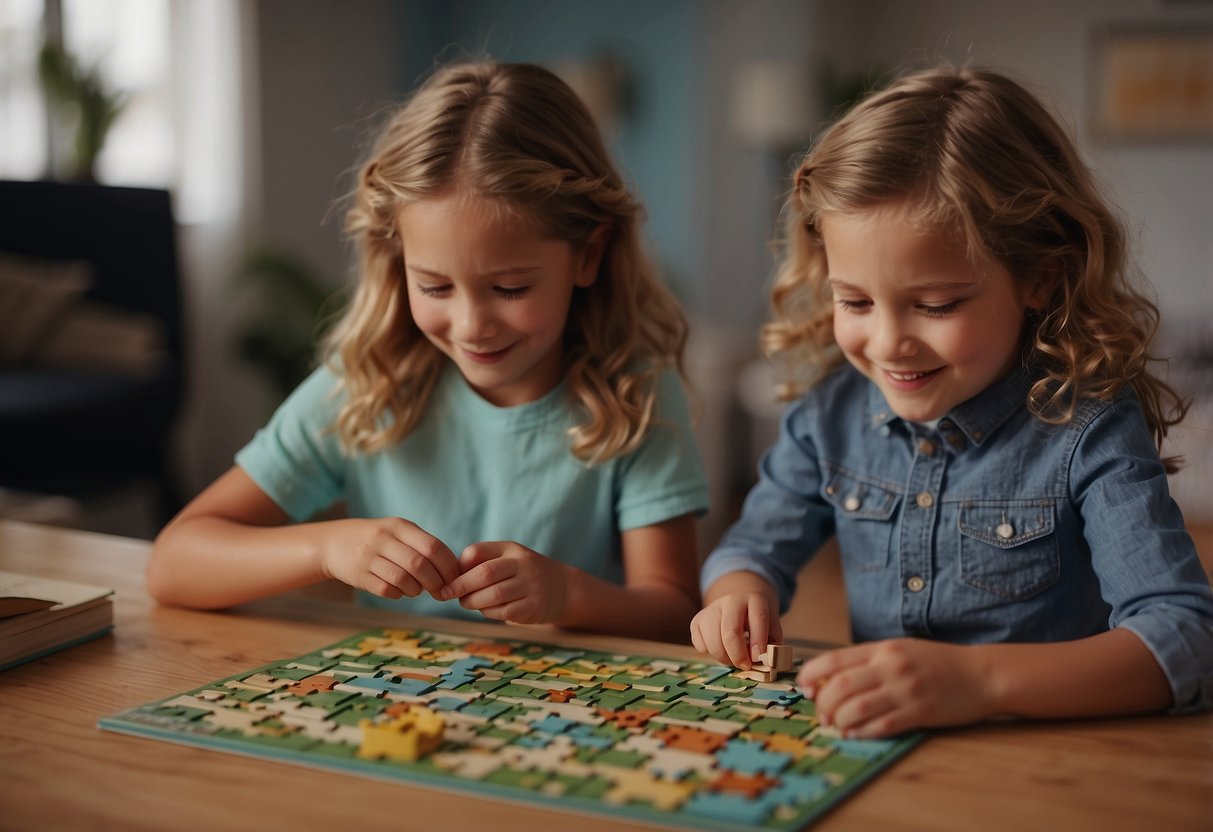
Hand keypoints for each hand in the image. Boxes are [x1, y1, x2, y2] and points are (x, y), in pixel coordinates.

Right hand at [317, 517, 460, 599]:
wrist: (333, 543)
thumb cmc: (377, 540)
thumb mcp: (397, 532)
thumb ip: (422, 546)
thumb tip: (452, 570)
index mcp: (400, 526)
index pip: (432, 546)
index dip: (448, 566)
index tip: (455, 579)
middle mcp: (384, 539)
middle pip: (419, 564)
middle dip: (436, 582)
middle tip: (441, 592)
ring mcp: (369, 557)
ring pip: (403, 579)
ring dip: (416, 590)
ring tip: (417, 589)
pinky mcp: (359, 575)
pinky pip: (386, 589)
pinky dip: (398, 594)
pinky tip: (399, 591)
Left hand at [438, 541, 570, 624]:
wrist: (563, 588)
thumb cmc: (523, 574)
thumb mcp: (508, 558)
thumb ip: (482, 562)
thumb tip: (450, 576)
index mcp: (511, 549)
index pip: (477, 552)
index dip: (459, 566)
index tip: (449, 577)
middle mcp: (523, 564)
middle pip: (485, 573)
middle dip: (461, 586)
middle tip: (448, 594)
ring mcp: (531, 586)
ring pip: (493, 595)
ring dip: (473, 601)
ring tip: (466, 602)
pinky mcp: (534, 607)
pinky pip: (504, 611)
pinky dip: (488, 612)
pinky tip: (485, 609)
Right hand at [690, 591, 782, 669]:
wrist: (740, 603)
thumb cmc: (757, 621)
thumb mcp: (772, 627)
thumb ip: (772, 643)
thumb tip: (766, 661)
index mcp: (754, 599)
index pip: (757, 618)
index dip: (758, 641)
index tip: (757, 658)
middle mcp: (731, 600)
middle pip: (730, 631)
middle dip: (738, 655)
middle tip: (745, 666)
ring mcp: (711, 609)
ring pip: (713, 640)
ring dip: (724, 658)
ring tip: (733, 659)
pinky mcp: (697, 620)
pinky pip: (700, 645)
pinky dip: (710, 653)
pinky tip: (721, 648)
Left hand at [797, 638, 995, 736]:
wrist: (981, 674)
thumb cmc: (936, 662)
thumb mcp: (899, 650)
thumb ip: (868, 660)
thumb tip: (831, 678)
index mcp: (882, 649)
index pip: (834, 659)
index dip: (811, 674)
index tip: (804, 687)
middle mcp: (891, 667)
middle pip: (840, 686)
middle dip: (823, 703)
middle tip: (821, 714)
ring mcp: (905, 690)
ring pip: (857, 707)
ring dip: (840, 720)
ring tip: (836, 725)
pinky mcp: (920, 712)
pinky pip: (882, 725)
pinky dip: (862, 732)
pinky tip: (855, 734)